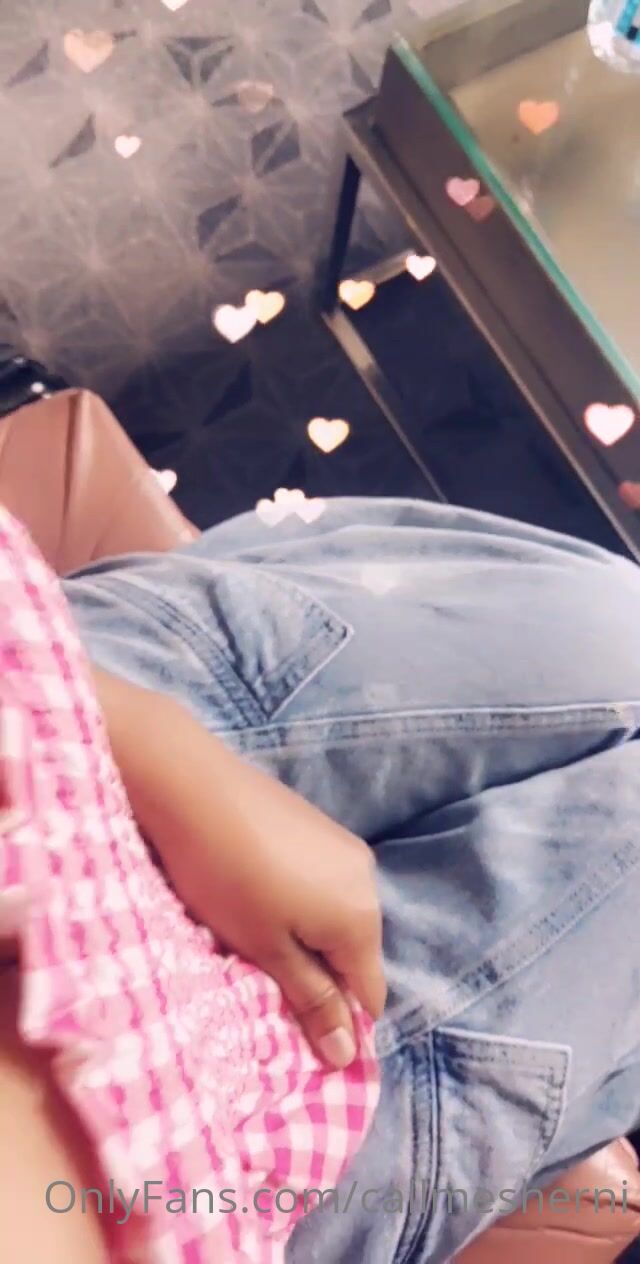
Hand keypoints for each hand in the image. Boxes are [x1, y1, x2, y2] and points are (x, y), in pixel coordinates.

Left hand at [94, 667, 385, 1067]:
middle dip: (317, 977)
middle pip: (354, 955)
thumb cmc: (226, 878)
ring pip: (336, 917)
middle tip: (262, 983)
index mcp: (362, 919)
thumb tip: (348, 1056)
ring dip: (305, 939)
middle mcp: (367, 881)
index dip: (338, 1024)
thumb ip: (311, 1000)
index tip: (293, 1035)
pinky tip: (255, 896)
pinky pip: (323, 884)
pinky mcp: (319, 826)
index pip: (370, 995)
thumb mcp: (266, 950)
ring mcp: (345, 847)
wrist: (193, 787)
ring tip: (253, 938)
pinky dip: (299, 904)